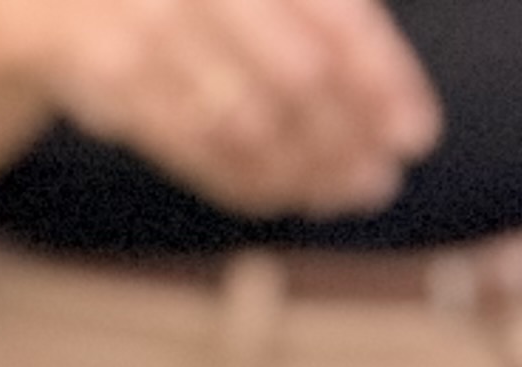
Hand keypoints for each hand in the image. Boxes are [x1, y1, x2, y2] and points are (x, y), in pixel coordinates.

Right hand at [0, 0, 436, 217]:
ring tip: (343, 192)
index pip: (333, 13)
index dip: (382, 79)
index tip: (415, 134)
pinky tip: (284, 194)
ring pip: (245, 122)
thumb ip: (318, 12)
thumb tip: (394, 105)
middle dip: (345, 138)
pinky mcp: (106, 77)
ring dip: (303, 170)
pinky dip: (245, 180)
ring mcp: (144, 23)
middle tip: (379, 179)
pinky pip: (192, 148)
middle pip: (296, 76)